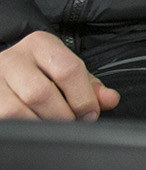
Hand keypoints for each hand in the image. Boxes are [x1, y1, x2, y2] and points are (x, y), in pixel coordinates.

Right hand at [0, 31, 118, 120]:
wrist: (2, 72)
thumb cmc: (38, 72)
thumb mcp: (65, 70)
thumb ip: (89, 85)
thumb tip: (110, 99)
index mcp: (41, 44)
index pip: (68, 70)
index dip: (83, 98)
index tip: (90, 114)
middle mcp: (14, 58)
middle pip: (42, 93)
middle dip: (62, 115)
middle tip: (71, 123)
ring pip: (19, 110)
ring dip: (42, 124)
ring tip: (53, 126)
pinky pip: (6, 119)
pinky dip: (24, 126)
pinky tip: (34, 125)